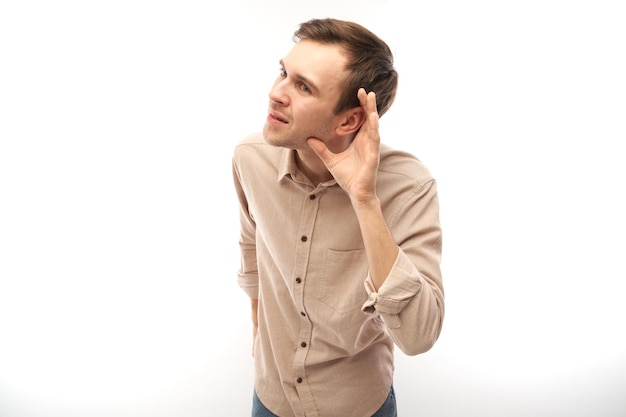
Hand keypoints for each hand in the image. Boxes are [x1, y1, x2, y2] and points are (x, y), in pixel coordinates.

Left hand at [307, 88, 380, 203]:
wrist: (356, 193)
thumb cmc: (347, 177)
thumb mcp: (330, 160)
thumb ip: (321, 149)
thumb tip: (309, 139)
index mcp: (359, 141)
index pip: (361, 119)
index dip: (360, 106)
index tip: (356, 93)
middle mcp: (367, 142)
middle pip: (368, 118)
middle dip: (367, 103)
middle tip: (363, 89)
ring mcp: (372, 147)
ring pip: (373, 125)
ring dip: (372, 110)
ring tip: (370, 97)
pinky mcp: (374, 155)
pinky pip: (374, 139)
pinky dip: (374, 127)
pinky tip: (372, 117)